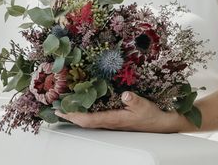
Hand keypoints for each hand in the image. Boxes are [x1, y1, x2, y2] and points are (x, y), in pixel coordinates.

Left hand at [54, 92, 181, 132]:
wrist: (161, 124)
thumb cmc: (152, 115)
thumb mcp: (144, 105)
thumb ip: (133, 100)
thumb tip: (124, 94)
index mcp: (114, 119)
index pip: (89, 120)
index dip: (75, 116)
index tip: (62, 111)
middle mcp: (110, 122)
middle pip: (85, 121)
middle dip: (70, 116)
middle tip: (56, 109)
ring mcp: (112, 121)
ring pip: (89, 120)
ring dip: (76, 114)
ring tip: (65, 107)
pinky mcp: (115, 119)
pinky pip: (96, 117)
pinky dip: (86, 113)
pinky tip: (84, 106)